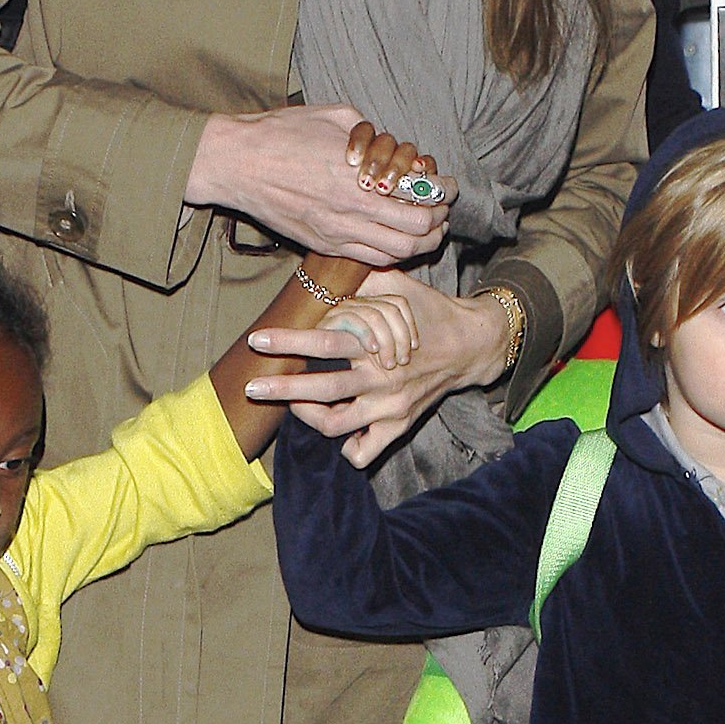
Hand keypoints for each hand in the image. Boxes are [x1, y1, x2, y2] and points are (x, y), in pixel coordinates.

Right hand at [186, 104, 453, 267]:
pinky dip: (392, 252)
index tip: (446, 187)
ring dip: (420, 242)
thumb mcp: (334, 116)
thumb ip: (370, 131)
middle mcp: (353, 211)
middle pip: (417, 232)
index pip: (420, 198)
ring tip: (425, 229)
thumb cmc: (281, 133)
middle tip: (440, 210)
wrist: (237, 164)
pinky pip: (370, 259)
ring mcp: (337, 233)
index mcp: (360, 177)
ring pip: (397, 252)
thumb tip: (392, 145)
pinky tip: (395, 239)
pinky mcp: (323, 245)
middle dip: (437, 221)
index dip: (441, 194)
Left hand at [245, 272, 513, 466]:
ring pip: (336, 424)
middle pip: (322, 390)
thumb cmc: (431, 311)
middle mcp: (381, 380)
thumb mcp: (401, 286)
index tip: (258, 339)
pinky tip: (335, 437)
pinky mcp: (400, 425)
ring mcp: (390, 408)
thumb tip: (328, 273)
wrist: (472, 345)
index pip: (325, 344)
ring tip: (289, 406)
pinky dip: (347, 449)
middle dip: (282, 389)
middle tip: (252, 385)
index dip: (288, 341)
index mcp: (377, 344)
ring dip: (306, 417)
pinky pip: (366, 451)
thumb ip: (363, 280)